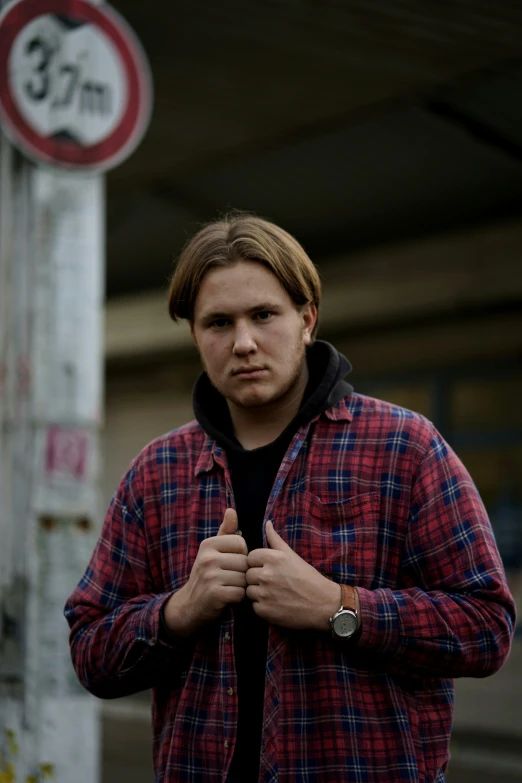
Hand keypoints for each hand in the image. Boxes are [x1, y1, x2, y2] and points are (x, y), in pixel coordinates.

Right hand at [163, 508, 247, 636]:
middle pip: (244, 561)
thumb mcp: (212, 550)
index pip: (241, 543)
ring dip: (240, 585)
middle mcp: (207, 558)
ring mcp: (210, 576)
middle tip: (229, 577)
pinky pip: (240, 593)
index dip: (240, 555)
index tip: (230, 562)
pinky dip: (237, 597)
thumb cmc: (207, 573)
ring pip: (244, 578)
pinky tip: (228, 596)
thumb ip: (225, 530)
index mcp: (208, 544)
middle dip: (241, 572)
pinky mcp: (214, 594)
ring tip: (228, 586)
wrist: (190, 604)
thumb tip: (231, 510)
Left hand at [246, 521, 339, 629]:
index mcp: (273, 558)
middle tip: (274, 582)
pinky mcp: (265, 611)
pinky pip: (254, 606)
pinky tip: (276, 604)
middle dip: (258, 578)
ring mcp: (265, 594)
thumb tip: (267, 523)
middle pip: (248, 574)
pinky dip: (263, 607)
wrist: (323, 605)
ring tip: (275, 593)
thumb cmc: (308, 578)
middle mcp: (267, 575)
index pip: (250, 558)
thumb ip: (275, 539)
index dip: (258, 563)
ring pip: (249, 591)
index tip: (269, 569)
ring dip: (259, 593)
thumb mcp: (292, 556)